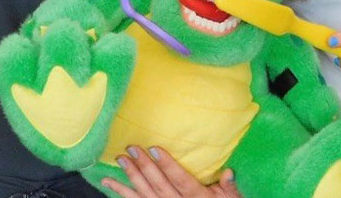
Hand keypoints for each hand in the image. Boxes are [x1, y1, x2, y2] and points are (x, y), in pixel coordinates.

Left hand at [102, 146, 241, 197]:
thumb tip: (228, 172)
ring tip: (120, 160)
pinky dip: (123, 194)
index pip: (180, 180)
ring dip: (131, 177)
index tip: (154, 148)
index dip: (167, 165)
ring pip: (146, 195)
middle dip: (145, 166)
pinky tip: (110, 184)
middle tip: (132, 148)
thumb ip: (230, 188)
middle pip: (159, 186)